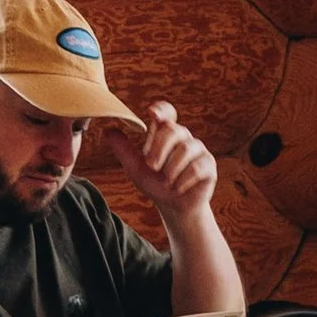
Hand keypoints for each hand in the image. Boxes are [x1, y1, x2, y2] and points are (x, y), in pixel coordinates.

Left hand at [100, 101, 218, 225]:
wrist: (173, 207)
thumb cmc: (155, 184)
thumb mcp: (134, 168)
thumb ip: (123, 150)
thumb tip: (107, 130)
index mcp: (165, 134)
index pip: (166, 112)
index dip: (161, 109)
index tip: (151, 113)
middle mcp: (183, 137)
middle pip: (172, 130)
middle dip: (159, 149)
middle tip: (151, 166)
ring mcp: (197, 150)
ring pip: (184, 149)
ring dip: (171, 169)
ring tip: (166, 182)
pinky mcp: (208, 164)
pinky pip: (196, 167)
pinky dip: (183, 180)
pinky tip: (178, 188)